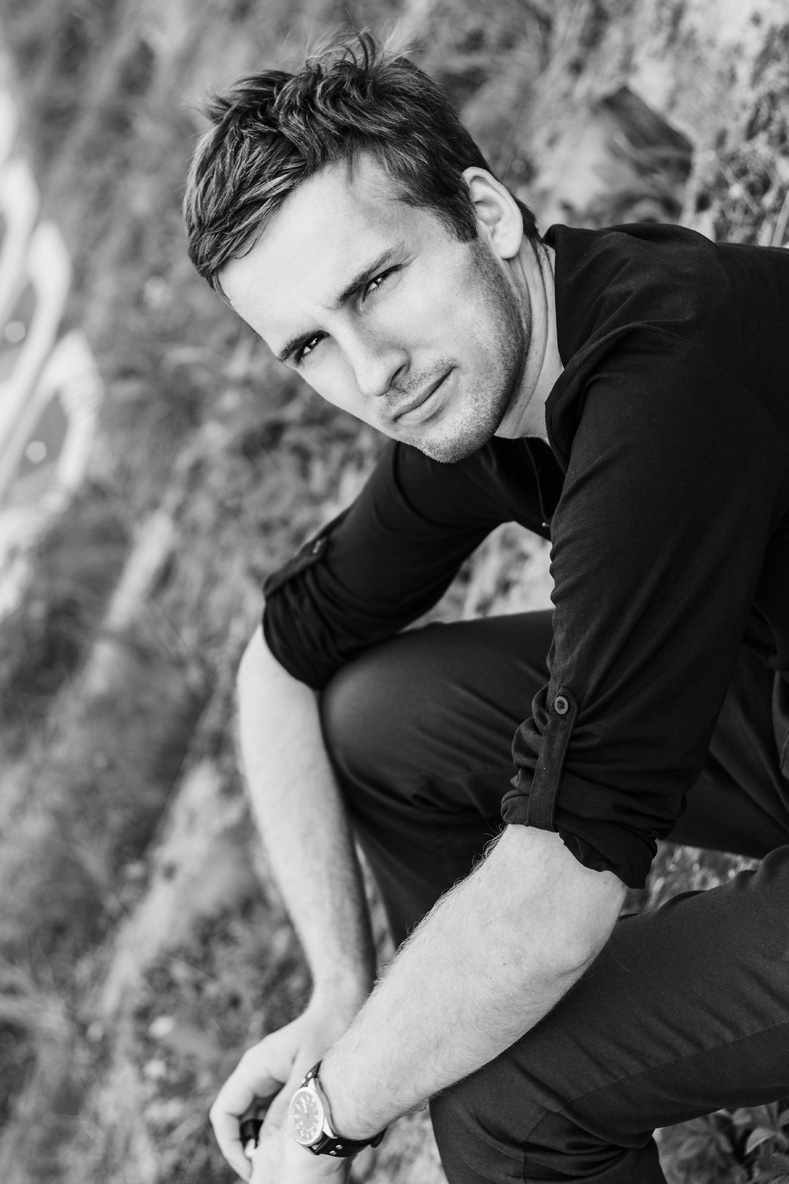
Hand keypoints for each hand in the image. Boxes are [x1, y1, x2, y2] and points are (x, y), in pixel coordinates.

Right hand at [209, 1002, 362, 1180]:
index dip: (231, 1146)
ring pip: (251, 1119)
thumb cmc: (327, 1032)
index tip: (252, 1168)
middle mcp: (254, 1073)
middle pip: (235, 1119)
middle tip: (268, 1171)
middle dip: (247, 1148)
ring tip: (282, 1162)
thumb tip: (267, 1147)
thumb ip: (287, 1109)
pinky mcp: (281, 1081)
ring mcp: (267, 1077)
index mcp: (253, 1068)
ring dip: (262, 1141)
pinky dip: (276, 1131)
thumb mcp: (308, 1076)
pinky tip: (295, 1141)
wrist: (341, 1005)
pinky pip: (268, 1112)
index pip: (224, 1114)